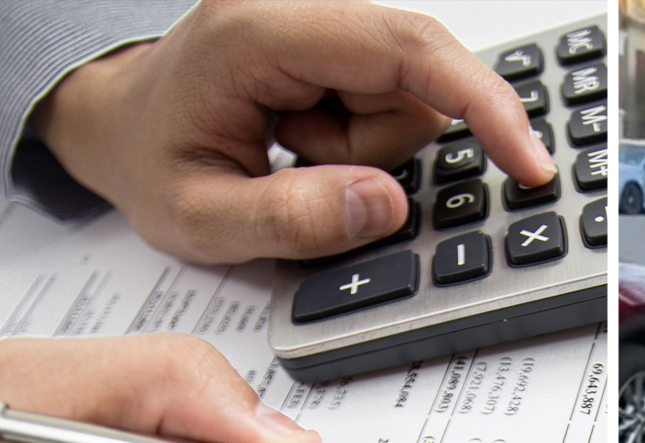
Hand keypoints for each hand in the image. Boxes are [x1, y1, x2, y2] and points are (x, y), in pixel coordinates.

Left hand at [29, 0, 556, 263]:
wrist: (119, 125)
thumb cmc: (147, 160)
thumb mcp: (198, 219)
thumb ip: (290, 219)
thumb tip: (384, 203)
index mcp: (257, 30)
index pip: (402, 48)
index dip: (479, 102)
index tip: (525, 159)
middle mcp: (296, 7)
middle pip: (414, 76)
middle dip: (377, 147)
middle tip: (298, 166)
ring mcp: (319, 20)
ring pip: (406, 96)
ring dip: (363, 148)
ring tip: (291, 157)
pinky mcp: (334, 42)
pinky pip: (388, 99)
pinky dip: (356, 138)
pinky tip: (303, 143)